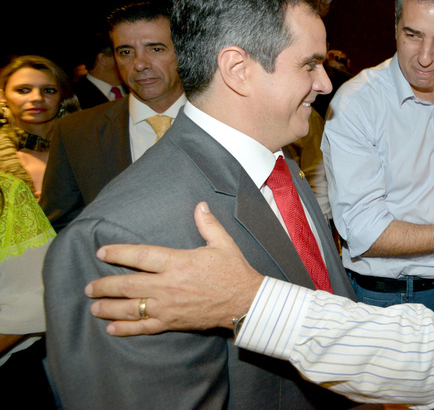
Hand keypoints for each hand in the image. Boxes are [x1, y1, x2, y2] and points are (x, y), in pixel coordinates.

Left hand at [85, 202, 263, 335]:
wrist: (245, 301)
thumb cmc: (234, 271)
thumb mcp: (223, 243)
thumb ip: (207, 224)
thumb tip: (200, 205)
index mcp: (178, 262)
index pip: (141, 256)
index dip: (119, 253)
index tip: (101, 252)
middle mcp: (168, 284)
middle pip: (129, 285)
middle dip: (105, 286)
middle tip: (89, 287)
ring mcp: (168, 305)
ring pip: (132, 307)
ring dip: (110, 307)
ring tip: (94, 306)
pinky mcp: (173, 322)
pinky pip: (145, 327)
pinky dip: (126, 328)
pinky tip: (112, 328)